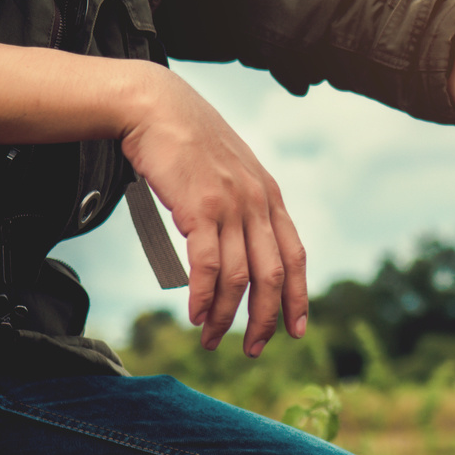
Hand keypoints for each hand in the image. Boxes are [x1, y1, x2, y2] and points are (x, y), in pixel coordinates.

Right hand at [0, 41, 305, 356]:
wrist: (156, 106)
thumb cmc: (185, 142)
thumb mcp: (226, 174)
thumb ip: (237, 207)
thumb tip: (228, 252)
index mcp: (270, 196)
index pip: (295, 255)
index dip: (298, 296)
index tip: (296, 329)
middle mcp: (259, 202)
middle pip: (274, 275)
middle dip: (266, 318)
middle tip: (254, 348)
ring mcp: (232, 205)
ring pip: (241, 277)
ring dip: (227, 316)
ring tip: (212, 339)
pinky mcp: (201, 208)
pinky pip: (209, 266)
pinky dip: (204, 297)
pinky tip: (195, 314)